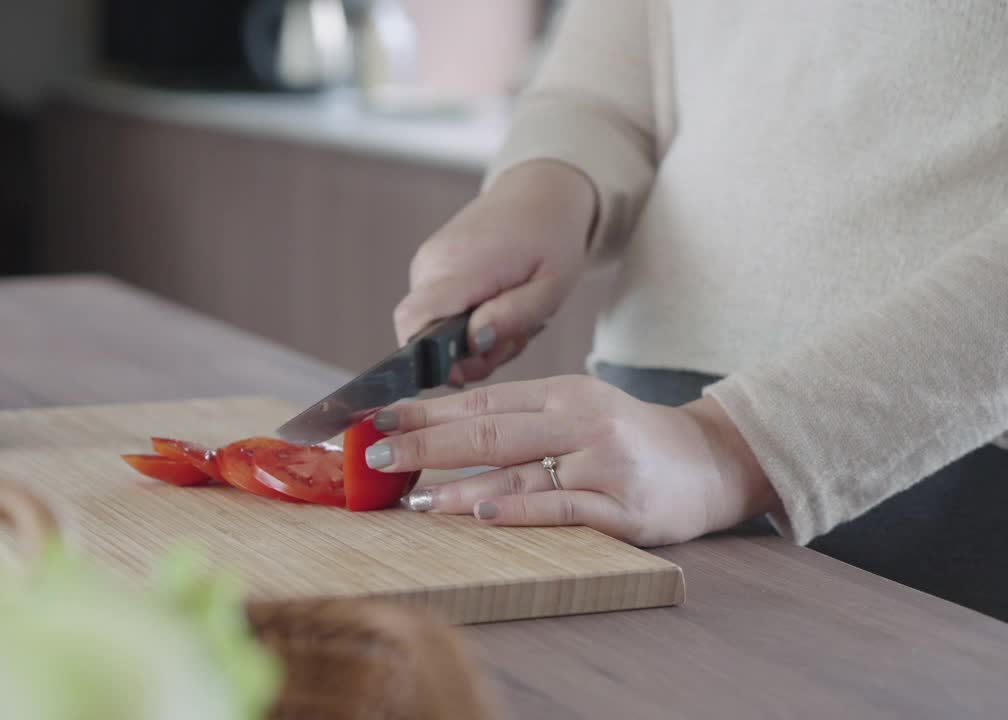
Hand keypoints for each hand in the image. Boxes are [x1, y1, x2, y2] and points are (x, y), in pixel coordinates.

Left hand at [363, 376, 779, 546]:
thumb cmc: (624, 438)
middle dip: (426, 446)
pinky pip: (563, 508)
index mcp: (563, 393)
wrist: (708, 462)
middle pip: (490, 434)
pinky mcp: (624, 509)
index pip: (482, 402)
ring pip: (519, 474)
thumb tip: (434, 430)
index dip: (426, 412)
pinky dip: (520, 511)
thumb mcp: (573, 410)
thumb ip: (516, 418)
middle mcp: (581, 422)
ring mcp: (603, 465)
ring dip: (459, 488)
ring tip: (414, 499)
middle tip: (376, 458)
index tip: (378, 422)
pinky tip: (483, 513)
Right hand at [393, 160, 597, 384]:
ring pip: (432, 326)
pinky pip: (437, 310)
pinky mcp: (431, 266)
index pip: (414, 321)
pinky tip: (495, 306)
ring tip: (509, 318)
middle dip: (466, 355)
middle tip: (510, 339)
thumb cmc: (551, 237)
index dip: (431, 357)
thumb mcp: (551, 286)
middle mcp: (434, 263)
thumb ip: (512, 316)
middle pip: (424, 334)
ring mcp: (428, 262)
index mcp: (463, 266)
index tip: (472, 364)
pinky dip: (466, 321)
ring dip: (471, 338)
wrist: (540, 193)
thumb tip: (474, 342)